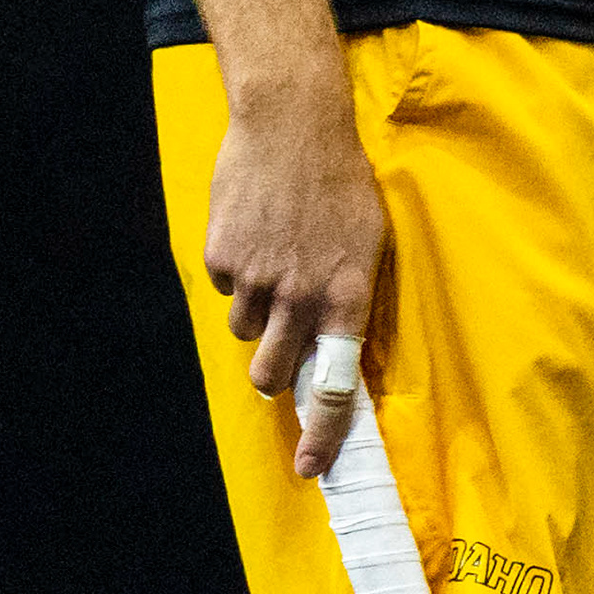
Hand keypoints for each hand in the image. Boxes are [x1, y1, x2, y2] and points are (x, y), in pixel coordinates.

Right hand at [203, 78, 389, 476]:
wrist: (294, 125)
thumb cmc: (342, 183)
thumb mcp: (369, 239)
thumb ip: (350, 297)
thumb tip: (335, 348)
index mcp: (347, 294)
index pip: (336, 383)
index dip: (323, 433)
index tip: (311, 468)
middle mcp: (302, 295)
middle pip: (272, 375)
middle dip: (274, 375)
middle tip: (281, 347)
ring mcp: (258, 278)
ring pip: (245, 332)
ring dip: (257, 314)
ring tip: (277, 263)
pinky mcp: (223, 258)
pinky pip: (225, 288)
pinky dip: (238, 273)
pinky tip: (256, 233)